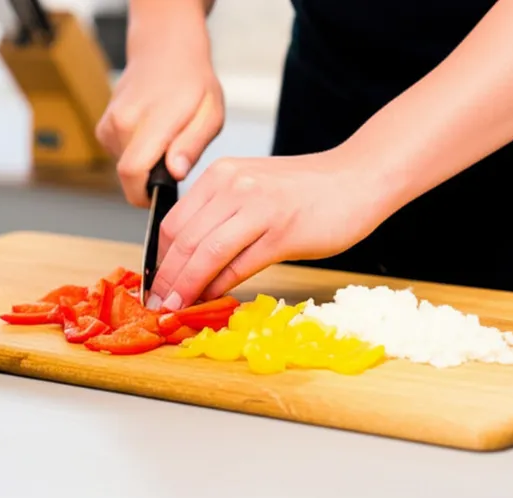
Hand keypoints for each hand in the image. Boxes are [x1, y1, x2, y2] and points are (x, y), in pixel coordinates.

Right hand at [95, 21, 224, 206]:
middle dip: (151, 180)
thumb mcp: (210, 113)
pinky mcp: (103, 129)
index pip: (132, 172)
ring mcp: (108, 126)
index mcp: (150, 120)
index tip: (161, 198)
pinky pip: (120, 157)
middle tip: (175, 158)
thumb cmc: (191, 82)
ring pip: (124, 168)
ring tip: (165, 139)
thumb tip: (175, 173)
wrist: (163, 49)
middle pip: (128, 177)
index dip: (144, 196)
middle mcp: (121, 123)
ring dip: (146, 165)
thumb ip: (192, 145)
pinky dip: (137, 154)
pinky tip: (151, 134)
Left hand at [145, 151, 394, 309]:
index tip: (153, 284)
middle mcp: (233, 185)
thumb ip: (219, 219)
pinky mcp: (283, 232)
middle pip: (184, 240)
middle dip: (166, 278)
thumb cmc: (304, 190)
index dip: (159, 259)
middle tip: (157, 304)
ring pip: (206, 254)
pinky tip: (210, 299)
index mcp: (220, 175)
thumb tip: (187, 265)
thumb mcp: (251, 190)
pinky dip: (219, 286)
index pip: (173, 223)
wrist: (359, 178)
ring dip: (186, 286)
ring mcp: (258, 207)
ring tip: (175, 307)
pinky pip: (239, 265)